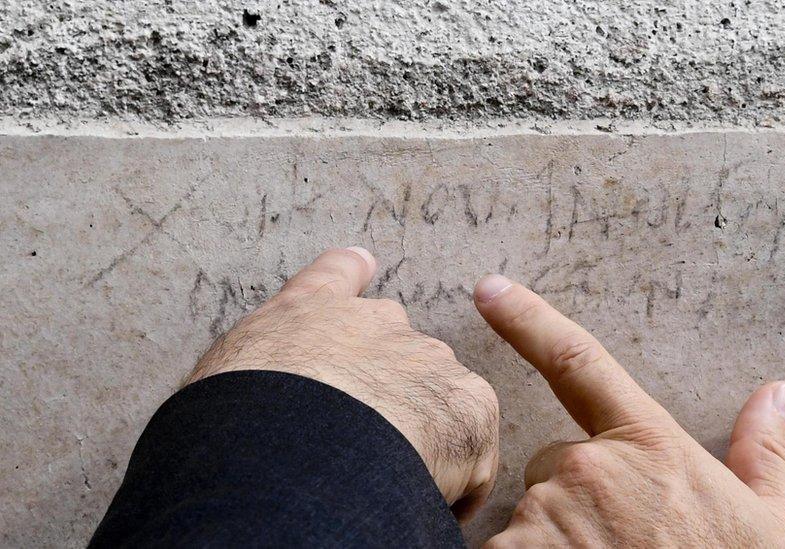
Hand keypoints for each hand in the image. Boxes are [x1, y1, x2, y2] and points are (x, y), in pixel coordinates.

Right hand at [187, 247, 498, 518]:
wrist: (287, 447)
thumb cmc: (235, 422)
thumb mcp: (226, 377)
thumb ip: (262, 365)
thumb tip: (268, 386)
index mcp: (309, 312)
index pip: (335, 276)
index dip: (350, 274)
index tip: (363, 264)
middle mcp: (376, 322)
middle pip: (395, 347)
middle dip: (388, 388)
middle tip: (364, 443)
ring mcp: (425, 358)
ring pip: (437, 397)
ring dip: (424, 433)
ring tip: (391, 479)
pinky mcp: (468, 404)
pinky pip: (471, 448)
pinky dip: (455, 482)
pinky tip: (422, 502)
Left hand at [473, 275, 784, 546]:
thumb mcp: (769, 524)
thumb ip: (765, 452)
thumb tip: (777, 393)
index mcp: (646, 445)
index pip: (577, 361)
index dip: (528, 319)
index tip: (489, 289)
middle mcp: (586, 470)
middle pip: (554, 463)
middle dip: (576, 493)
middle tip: (621, 541)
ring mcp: (546, 518)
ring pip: (532, 512)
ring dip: (554, 536)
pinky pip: (509, 548)